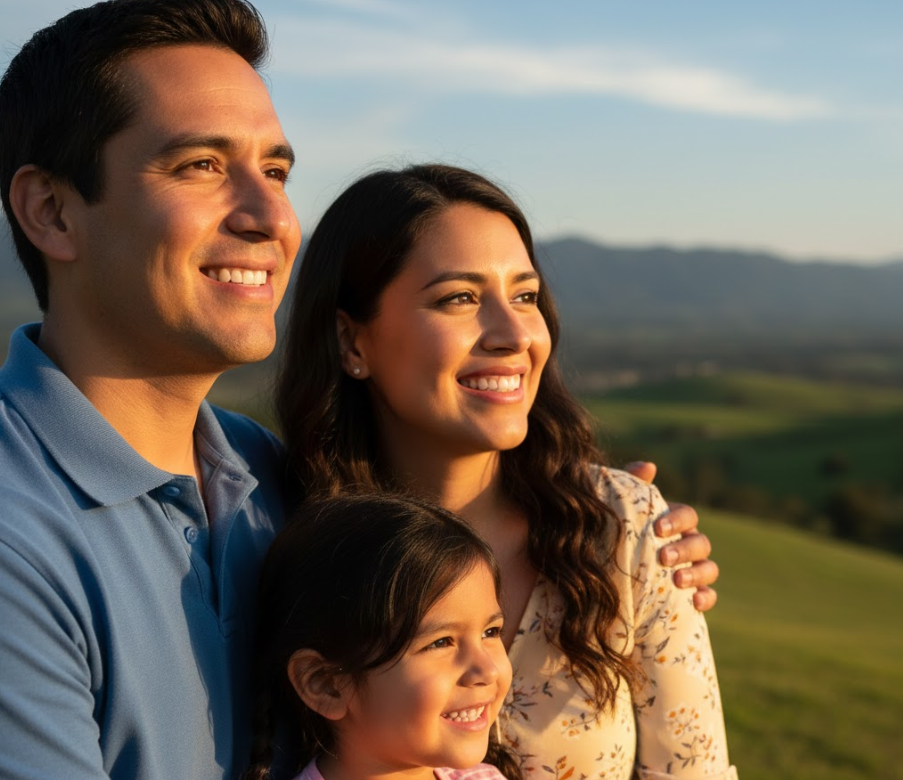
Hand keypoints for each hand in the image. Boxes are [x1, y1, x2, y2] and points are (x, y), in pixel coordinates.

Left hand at [623, 461, 719, 611]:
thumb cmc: (614, 533)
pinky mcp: (692, 594)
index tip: (658, 529)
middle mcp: (687, 544)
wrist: (605, 572)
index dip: (677, 520)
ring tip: (678, 581)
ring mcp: (693, 570)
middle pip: (701, 542)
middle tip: (664, 557)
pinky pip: (709, 596)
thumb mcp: (617, 508)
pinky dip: (706, 597)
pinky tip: (695, 602)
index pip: (687, 515)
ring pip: (709, 568)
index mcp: (673, 522)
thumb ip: (631, 484)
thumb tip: (648, 466)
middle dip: (685, 549)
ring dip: (697, 573)